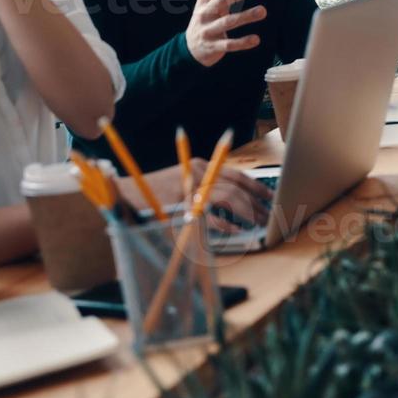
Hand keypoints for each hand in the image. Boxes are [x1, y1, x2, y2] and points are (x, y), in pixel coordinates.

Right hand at [120, 162, 273, 231]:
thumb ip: (206, 190)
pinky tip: (236, 231)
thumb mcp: (184, 186)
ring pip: (229, 197)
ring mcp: (190, 187)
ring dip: (248, 211)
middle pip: (236, 186)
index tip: (271, 197)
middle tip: (269, 215)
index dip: (256, 186)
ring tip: (259, 223)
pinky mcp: (182, 203)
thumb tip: (237, 204)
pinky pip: (210, 214)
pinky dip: (226, 224)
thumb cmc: (156, 195)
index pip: (236, 174)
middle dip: (256, 202)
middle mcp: (197, 172)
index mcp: (200, 166)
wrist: (126, 194)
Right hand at [185, 0, 265, 67]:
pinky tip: (256, 39)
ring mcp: (208, 30)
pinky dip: (242, 42)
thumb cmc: (206, 20)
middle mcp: (205, 13)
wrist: (190, 50)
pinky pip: (229, 44)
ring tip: (263, 11)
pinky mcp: (214, 47)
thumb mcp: (211, 2)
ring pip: (227, 22)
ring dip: (245, 16)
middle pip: (221, 0)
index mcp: (205, 0)